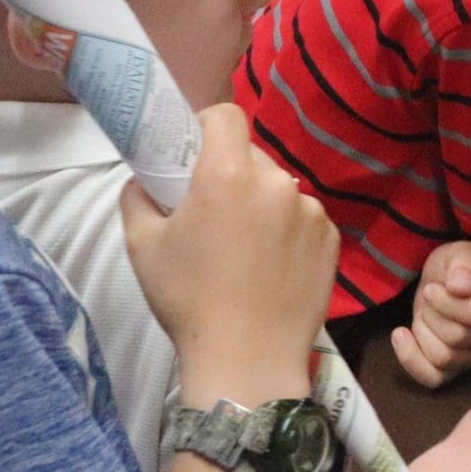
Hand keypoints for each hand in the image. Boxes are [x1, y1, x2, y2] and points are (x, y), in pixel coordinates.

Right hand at [122, 104, 336, 401]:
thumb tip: (144, 180)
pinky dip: (288, 229)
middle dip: (232, 173)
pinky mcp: (332, 238)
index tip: (195, 150)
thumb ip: (138, 197)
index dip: (207, 125)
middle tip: (214, 210)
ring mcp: (311, 210)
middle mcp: (277, 183)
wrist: (248, 356)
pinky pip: (304, 218)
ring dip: (262, 203)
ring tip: (245, 247)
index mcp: (228, 174)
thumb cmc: (188, 298)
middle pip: (253, 156)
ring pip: (280, 190)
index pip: (226, 115)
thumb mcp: (143, 244)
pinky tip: (272, 265)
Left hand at [391, 239, 470, 387]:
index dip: (446, 304)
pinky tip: (402, 334)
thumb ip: (465, 263)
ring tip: (423, 313)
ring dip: (423, 332)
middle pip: (457, 339)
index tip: (432, 288)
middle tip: (429, 298)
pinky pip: (433, 378)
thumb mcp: (461, 251)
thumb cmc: (456, 266)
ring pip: (444, 358)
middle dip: (432, 315)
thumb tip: (461, 287)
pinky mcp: (459, 370)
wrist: (446, 282)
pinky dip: (411, 358)